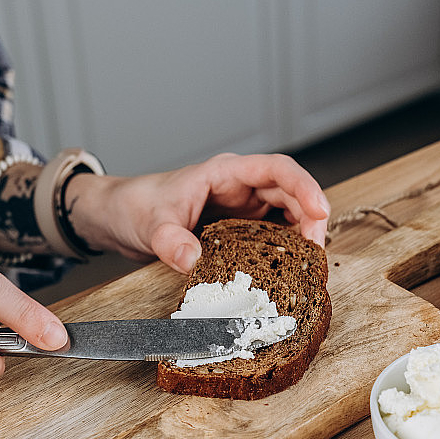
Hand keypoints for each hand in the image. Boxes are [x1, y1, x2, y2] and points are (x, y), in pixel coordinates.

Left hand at [66, 153, 329, 272]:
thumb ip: (169, 240)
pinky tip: (290, 269)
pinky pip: (273, 236)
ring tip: (310, 263)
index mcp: (225, 173)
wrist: (119, 218)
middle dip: (311, 218)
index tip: (319, 210)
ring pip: (287, 215)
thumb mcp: (150, 223)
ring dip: (303, 235)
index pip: (277, 169)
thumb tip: (190, 259)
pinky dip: (286, 250)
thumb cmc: (135, 206)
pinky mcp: (239, 231)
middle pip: (291, 194)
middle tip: (316, 251)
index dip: (304, 186)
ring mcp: (242, 209)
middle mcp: (240, 188)